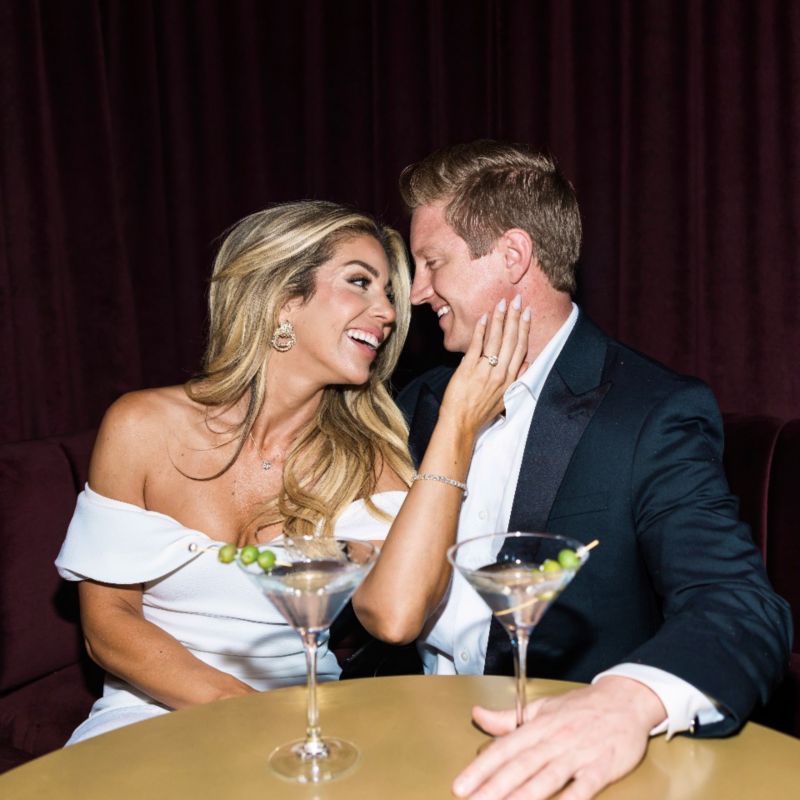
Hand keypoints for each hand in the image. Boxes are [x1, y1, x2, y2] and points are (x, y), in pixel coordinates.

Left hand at [440, 295, 530, 436]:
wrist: (461, 423)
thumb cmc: (480, 412)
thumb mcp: (504, 399)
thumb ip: (515, 379)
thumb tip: (526, 364)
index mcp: (510, 379)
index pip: (521, 348)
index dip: (525, 329)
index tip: (527, 313)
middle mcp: (500, 373)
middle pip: (511, 340)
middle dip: (515, 317)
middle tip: (518, 300)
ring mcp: (485, 370)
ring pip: (496, 339)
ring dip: (500, 319)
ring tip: (502, 303)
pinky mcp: (468, 369)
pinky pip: (476, 346)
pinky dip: (480, 330)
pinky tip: (483, 318)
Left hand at [452, 677, 665, 799]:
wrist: (625, 700)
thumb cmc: (581, 706)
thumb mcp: (542, 708)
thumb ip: (508, 718)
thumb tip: (478, 715)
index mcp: (538, 726)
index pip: (504, 749)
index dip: (481, 768)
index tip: (461, 786)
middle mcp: (554, 739)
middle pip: (520, 766)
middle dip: (495, 788)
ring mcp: (578, 754)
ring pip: (547, 778)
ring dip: (525, 797)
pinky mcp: (601, 768)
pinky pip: (584, 787)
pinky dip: (571, 799)